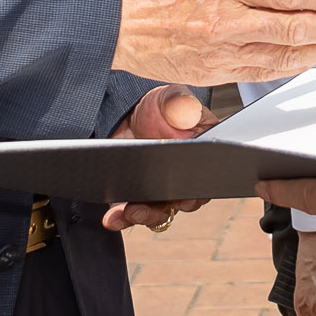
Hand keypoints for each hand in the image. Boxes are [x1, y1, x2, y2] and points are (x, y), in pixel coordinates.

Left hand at [104, 83, 214, 231]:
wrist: (130, 112)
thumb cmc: (160, 106)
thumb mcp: (171, 98)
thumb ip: (179, 103)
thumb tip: (186, 109)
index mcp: (201, 156)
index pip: (204, 182)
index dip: (196, 194)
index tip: (185, 200)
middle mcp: (183, 179)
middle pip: (178, 203)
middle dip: (160, 210)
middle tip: (142, 209)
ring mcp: (159, 190)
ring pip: (155, 213)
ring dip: (140, 217)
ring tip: (126, 213)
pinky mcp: (136, 196)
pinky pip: (131, 213)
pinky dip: (121, 217)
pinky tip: (111, 217)